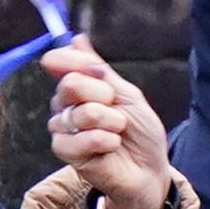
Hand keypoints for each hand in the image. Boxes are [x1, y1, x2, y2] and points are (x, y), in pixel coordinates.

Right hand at [40, 41, 180, 208]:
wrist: (150, 169)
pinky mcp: (65, 152)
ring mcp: (63, 128)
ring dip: (110, 122)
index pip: (59, 62)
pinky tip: (112, 147)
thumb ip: (100, 70)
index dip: (76, 62)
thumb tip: (77, 39)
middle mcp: (66, 105)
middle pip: (70, 84)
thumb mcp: (128, 95)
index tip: (100, 72)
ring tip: (119, 132)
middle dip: (104, 96)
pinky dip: (104, 141)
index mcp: (79, 87)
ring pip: (80, 113)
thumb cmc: (140, 133)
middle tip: (118, 111)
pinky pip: (77, 139)